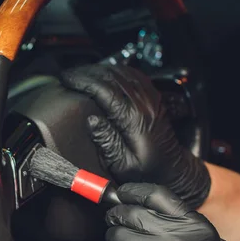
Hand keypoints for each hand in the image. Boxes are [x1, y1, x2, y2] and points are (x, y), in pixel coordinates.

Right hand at [62, 64, 209, 208]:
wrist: (173, 169)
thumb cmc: (147, 170)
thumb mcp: (122, 165)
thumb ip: (106, 142)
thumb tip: (91, 120)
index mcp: (134, 119)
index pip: (104, 90)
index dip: (82, 81)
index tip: (66, 80)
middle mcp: (144, 104)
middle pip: (112, 76)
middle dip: (86, 72)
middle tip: (68, 76)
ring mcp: (151, 99)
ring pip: (122, 72)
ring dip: (99, 70)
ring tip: (81, 74)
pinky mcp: (153, 98)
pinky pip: (133, 75)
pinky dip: (115, 71)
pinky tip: (103, 74)